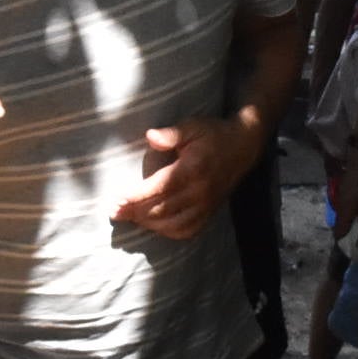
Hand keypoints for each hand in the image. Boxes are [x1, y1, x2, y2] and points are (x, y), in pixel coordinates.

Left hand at [112, 116, 255, 239]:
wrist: (242, 148)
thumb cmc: (212, 135)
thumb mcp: (193, 126)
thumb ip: (172, 133)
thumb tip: (151, 136)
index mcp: (193, 169)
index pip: (160, 188)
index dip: (136, 197)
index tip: (116, 201)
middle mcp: (200, 192)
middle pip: (162, 209)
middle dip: (135, 212)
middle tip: (114, 212)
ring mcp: (206, 205)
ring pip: (173, 224)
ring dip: (149, 223)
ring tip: (130, 217)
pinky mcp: (209, 213)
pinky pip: (187, 230)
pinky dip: (168, 231)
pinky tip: (154, 225)